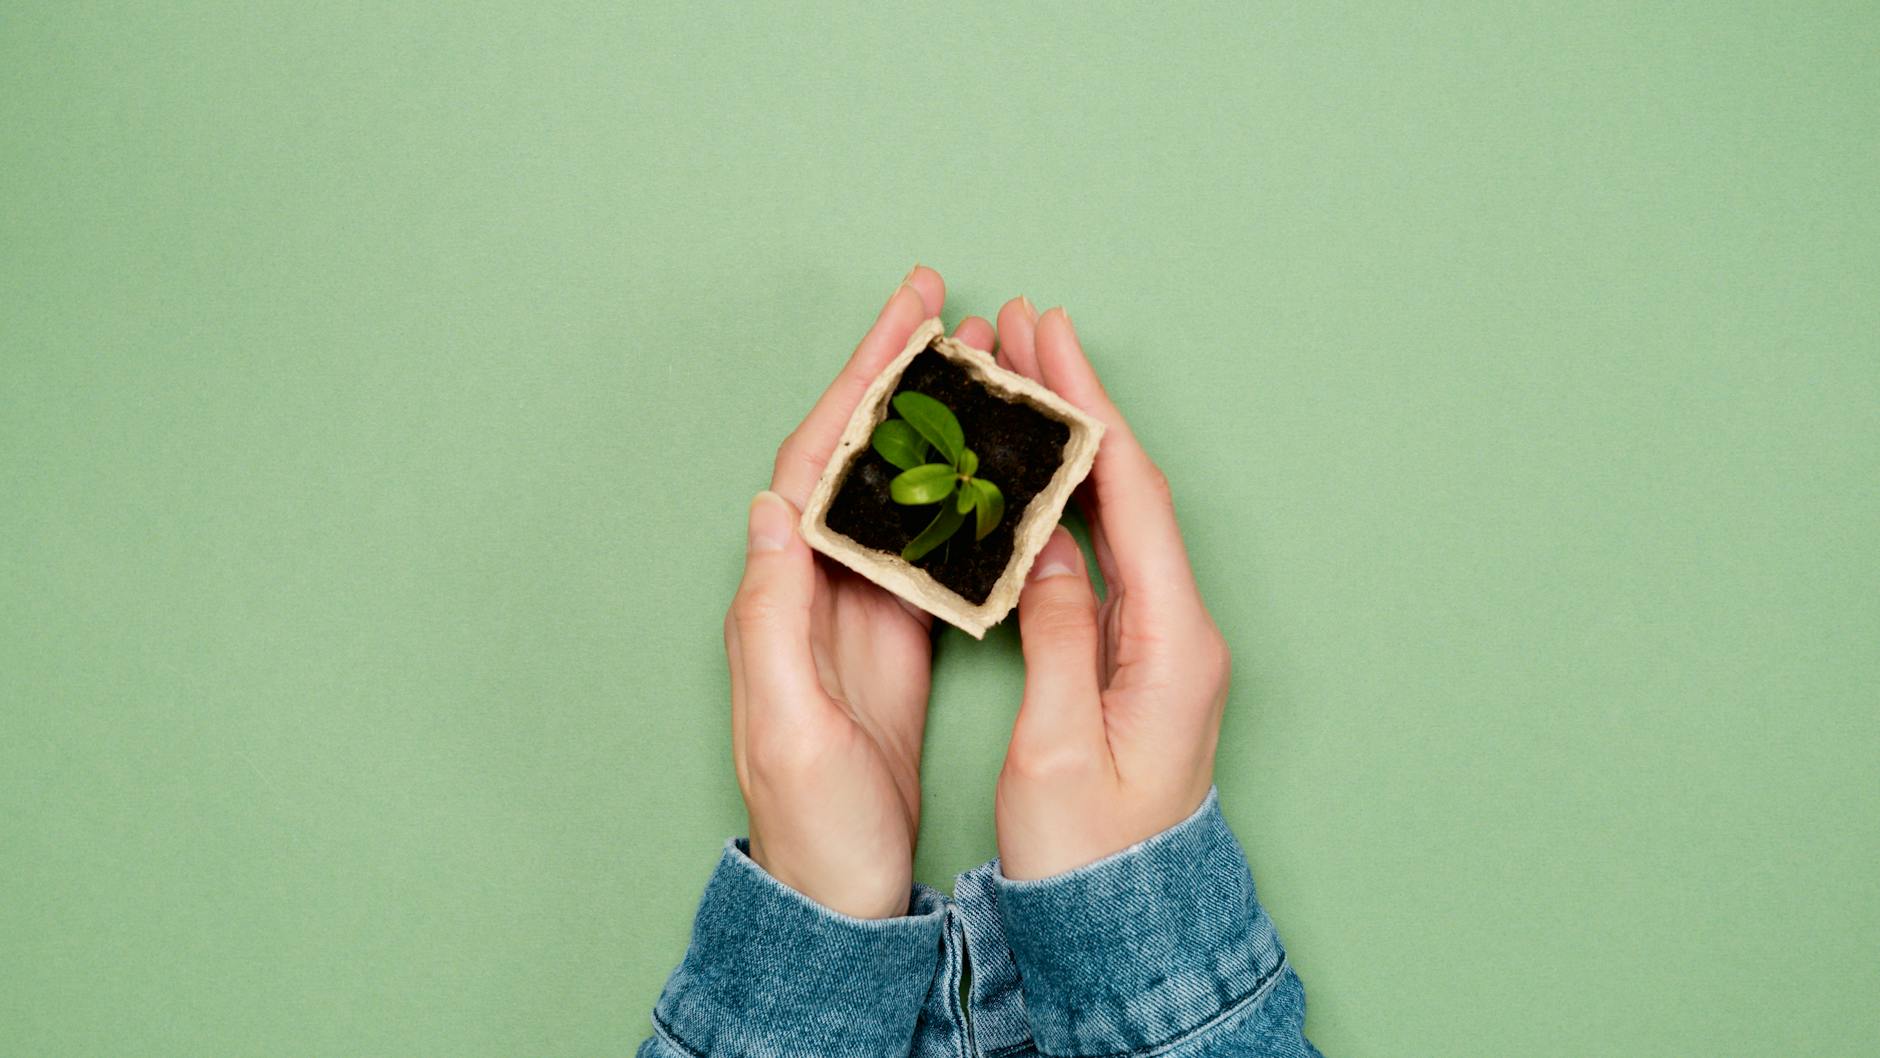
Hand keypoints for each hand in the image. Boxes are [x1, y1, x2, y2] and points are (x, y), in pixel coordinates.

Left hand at [724, 267, 995, 917]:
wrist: (837, 889)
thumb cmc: (811, 821)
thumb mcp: (787, 726)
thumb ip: (772, 617)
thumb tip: (773, 508)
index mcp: (784, 592)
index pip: (819, 461)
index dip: (860, 383)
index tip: (905, 319)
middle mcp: (816, 584)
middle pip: (857, 453)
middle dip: (894, 373)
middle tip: (940, 303)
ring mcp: (859, 606)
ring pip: (897, 483)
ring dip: (932, 417)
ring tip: (974, 359)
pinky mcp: (897, 633)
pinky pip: (931, 538)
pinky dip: (961, 487)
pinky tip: (993, 460)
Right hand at [990, 302, 1232, 880]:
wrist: (1125, 919)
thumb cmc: (1093, 851)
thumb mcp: (1061, 745)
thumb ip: (1057, 635)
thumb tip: (1045, 548)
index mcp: (1174, 642)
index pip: (1130, 497)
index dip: (1088, 413)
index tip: (1051, 345)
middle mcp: (1180, 630)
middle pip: (1128, 490)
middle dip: (1079, 406)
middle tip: (1029, 331)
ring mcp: (1161, 642)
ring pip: (1114, 516)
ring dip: (1069, 446)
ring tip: (1021, 380)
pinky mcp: (1135, 658)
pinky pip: (1102, 556)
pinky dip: (1064, 503)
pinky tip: (1030, 475)